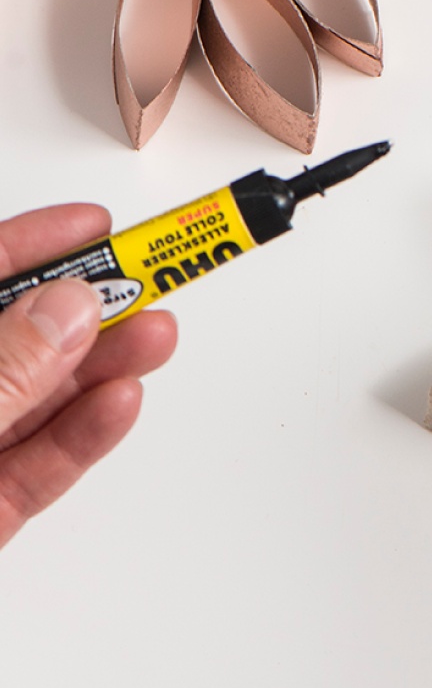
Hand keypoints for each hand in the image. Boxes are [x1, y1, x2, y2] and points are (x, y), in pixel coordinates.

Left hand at [0, 204, 176, 547]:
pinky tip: (124, 401)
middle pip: (22, 335)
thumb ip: (2, 370)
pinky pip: (42, 463)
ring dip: (104, 367)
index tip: (100, 225)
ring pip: (40, 398)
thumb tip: (67, 310)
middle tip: (157, 280)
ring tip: (159, 336)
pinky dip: (86, 434)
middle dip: (91, 307)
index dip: (38, 244)